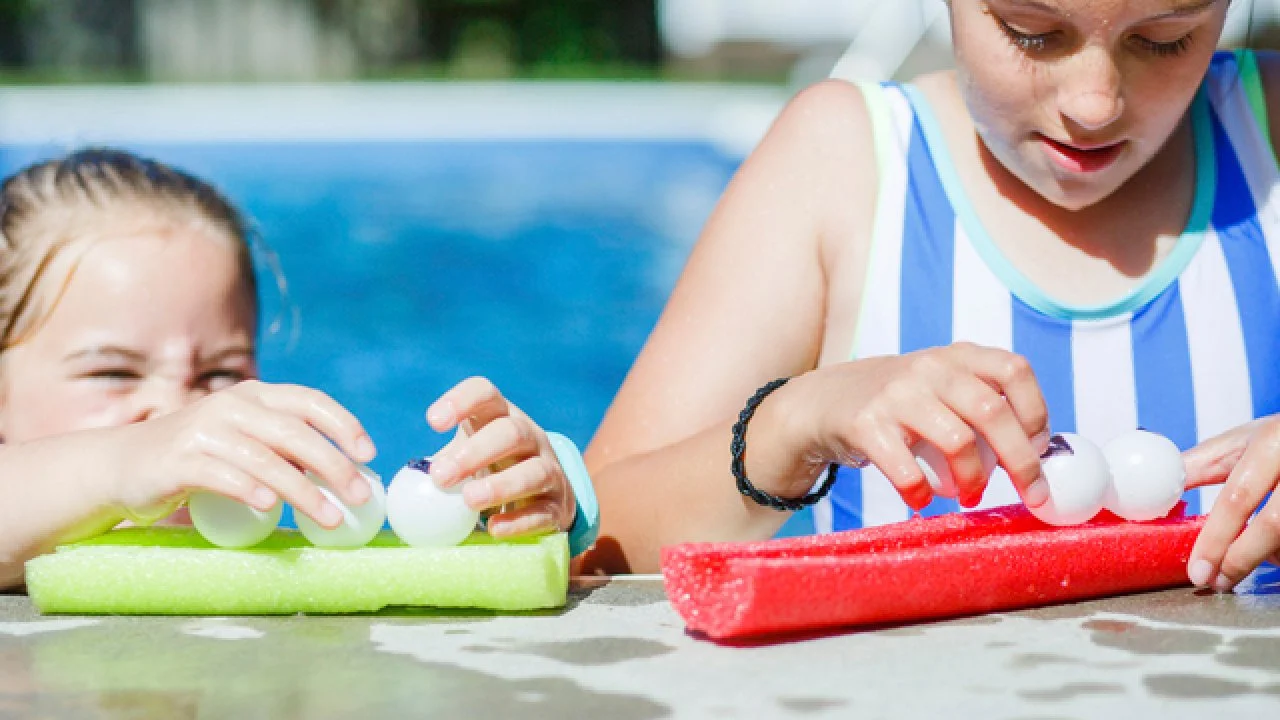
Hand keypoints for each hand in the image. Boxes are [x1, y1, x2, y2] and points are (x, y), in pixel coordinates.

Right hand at [108, 380, 375, 528]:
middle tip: (359, 495)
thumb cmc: (198, 457)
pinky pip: (222, 475)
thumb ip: (284, 448)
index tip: (368, 453)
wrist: (122, 465)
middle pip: (295, 433)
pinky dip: (249, 490)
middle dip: (333, 465)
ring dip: (303, 491)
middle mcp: (232, 406)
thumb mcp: (244, 441)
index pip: (309, 401)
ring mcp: (203, 431)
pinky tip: (270, 508)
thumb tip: (342, 474)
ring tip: (331, 518)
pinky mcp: (178, 460)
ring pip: (265, 459)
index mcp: (254, 396)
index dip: (343, 425)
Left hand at [425, 377, 573, 538]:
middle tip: (441, 477)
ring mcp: (549, 469)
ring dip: (501, 486)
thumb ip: (441, 463)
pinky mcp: (559, 504)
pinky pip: (544, 511)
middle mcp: (530, 437)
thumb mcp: (468, 455)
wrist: (543, 495)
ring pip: (534, 471)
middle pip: (511, 432)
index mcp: (501, 417)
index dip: (461, 401)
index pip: (485, 394)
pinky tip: (495, 529)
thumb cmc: (492, 469)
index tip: (432, 422)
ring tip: (469, 501)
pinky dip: (520, 521)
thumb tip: (404, 485)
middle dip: (476, 452)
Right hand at [773, 342, 1049, 508]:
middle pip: (993, 413)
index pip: (1014, 371)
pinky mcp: (866, 423)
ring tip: (969, 497)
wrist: (825, 401)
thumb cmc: (900, 404)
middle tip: (1031, 494)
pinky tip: (920, 499)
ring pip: (958, 442)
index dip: (1036, 412)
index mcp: (956, 356)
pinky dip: (920, 493)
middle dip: (1021, 462)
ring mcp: (896, 394)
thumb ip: (983, 406)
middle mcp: (929, 367)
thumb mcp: (941, 386)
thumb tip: (1039, 456)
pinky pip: (907, 468)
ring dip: (972, 481)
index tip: (1039, 449)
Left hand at [1185, 417, 1279, 591]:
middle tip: (1217, 582)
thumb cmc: (1277, 440)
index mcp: (1271, 443)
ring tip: (1241, 563)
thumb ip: (1199, 466)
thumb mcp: (1240, 442)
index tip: (1197, 571)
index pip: (1238, 498)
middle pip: (1273, 526)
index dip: (1215, 539)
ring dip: (1266, 558)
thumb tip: (1155, 492)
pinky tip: (1272, 554)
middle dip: (1240, 559)